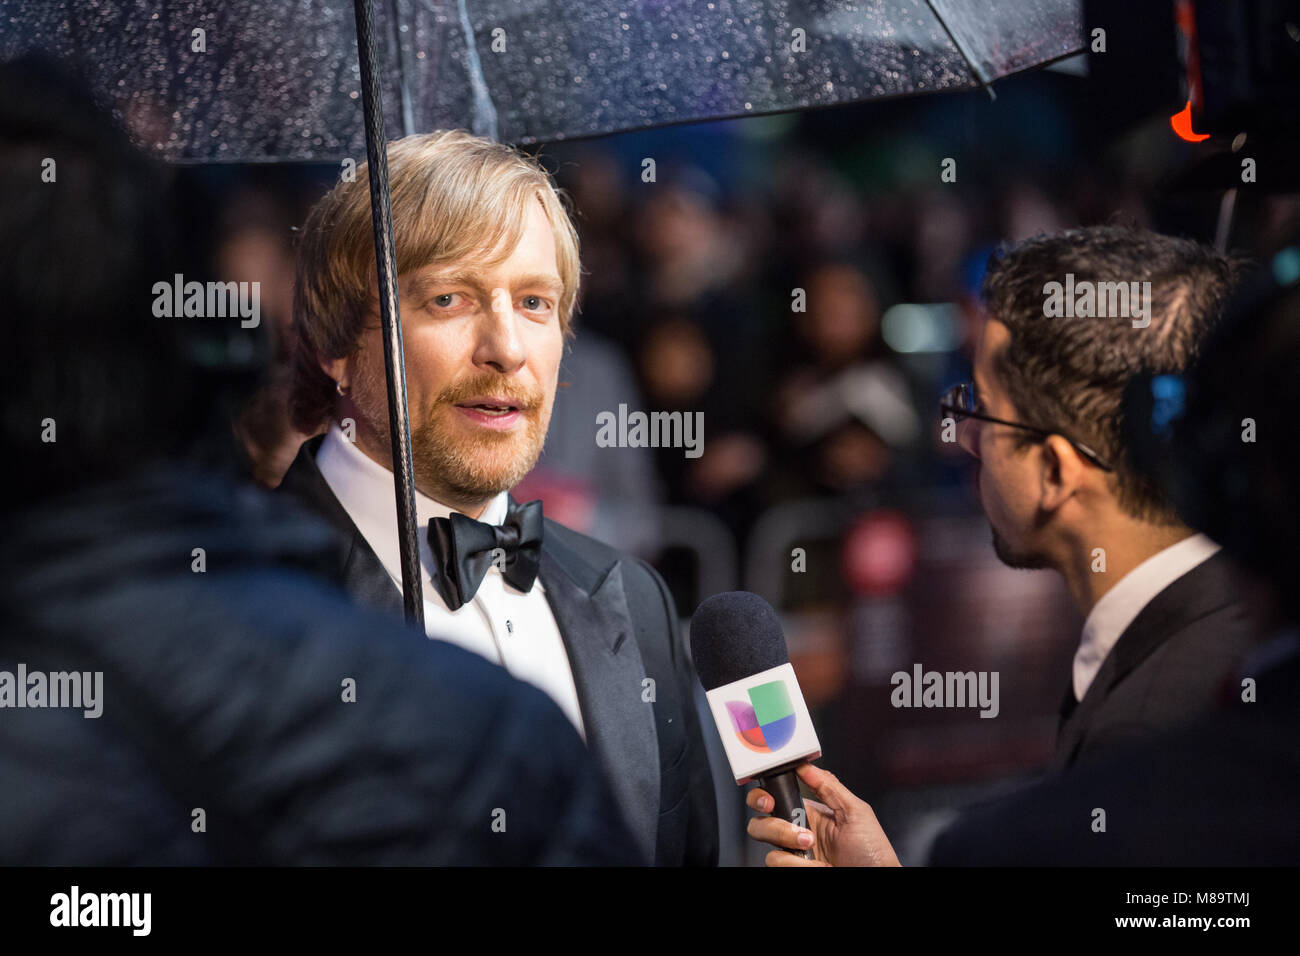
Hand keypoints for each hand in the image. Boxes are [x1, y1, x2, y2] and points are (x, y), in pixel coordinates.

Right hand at [745, 763, 900, 866]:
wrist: (874, 879)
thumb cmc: (872, 854)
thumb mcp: (856, 812)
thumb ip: (829, 786)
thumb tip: (806, 764)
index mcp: (810, 812)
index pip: (776, 797)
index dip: (764, 794)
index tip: (769, 797)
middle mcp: (796, 832)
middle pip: (760, 817)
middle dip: (768, 816)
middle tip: (784, 817)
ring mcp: (792, 853)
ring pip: (763, 839)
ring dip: (787, 839)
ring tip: (812, 846)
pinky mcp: (790, 868)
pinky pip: (776, 861)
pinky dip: (795, 863)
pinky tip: (815, 864)